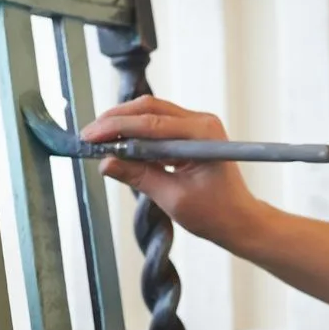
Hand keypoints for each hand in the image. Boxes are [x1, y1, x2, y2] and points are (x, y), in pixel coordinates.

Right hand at [83, 96, 262, 245]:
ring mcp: (198, 125)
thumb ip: (139, 177)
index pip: (150, 124)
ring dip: (123, 124)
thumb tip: (106, 163)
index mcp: (202, 135)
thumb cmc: (216, 213)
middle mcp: (202, 122)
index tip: (90, 137)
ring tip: (97, 140)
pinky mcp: (191, 133)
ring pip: (151, 113)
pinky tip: (117, 144)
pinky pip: (158, 125)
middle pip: (149, 109)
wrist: (240, 220)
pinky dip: (136, 133)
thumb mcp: (172, 198)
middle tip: (88, 136)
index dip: (116, 129)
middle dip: (115, 121)